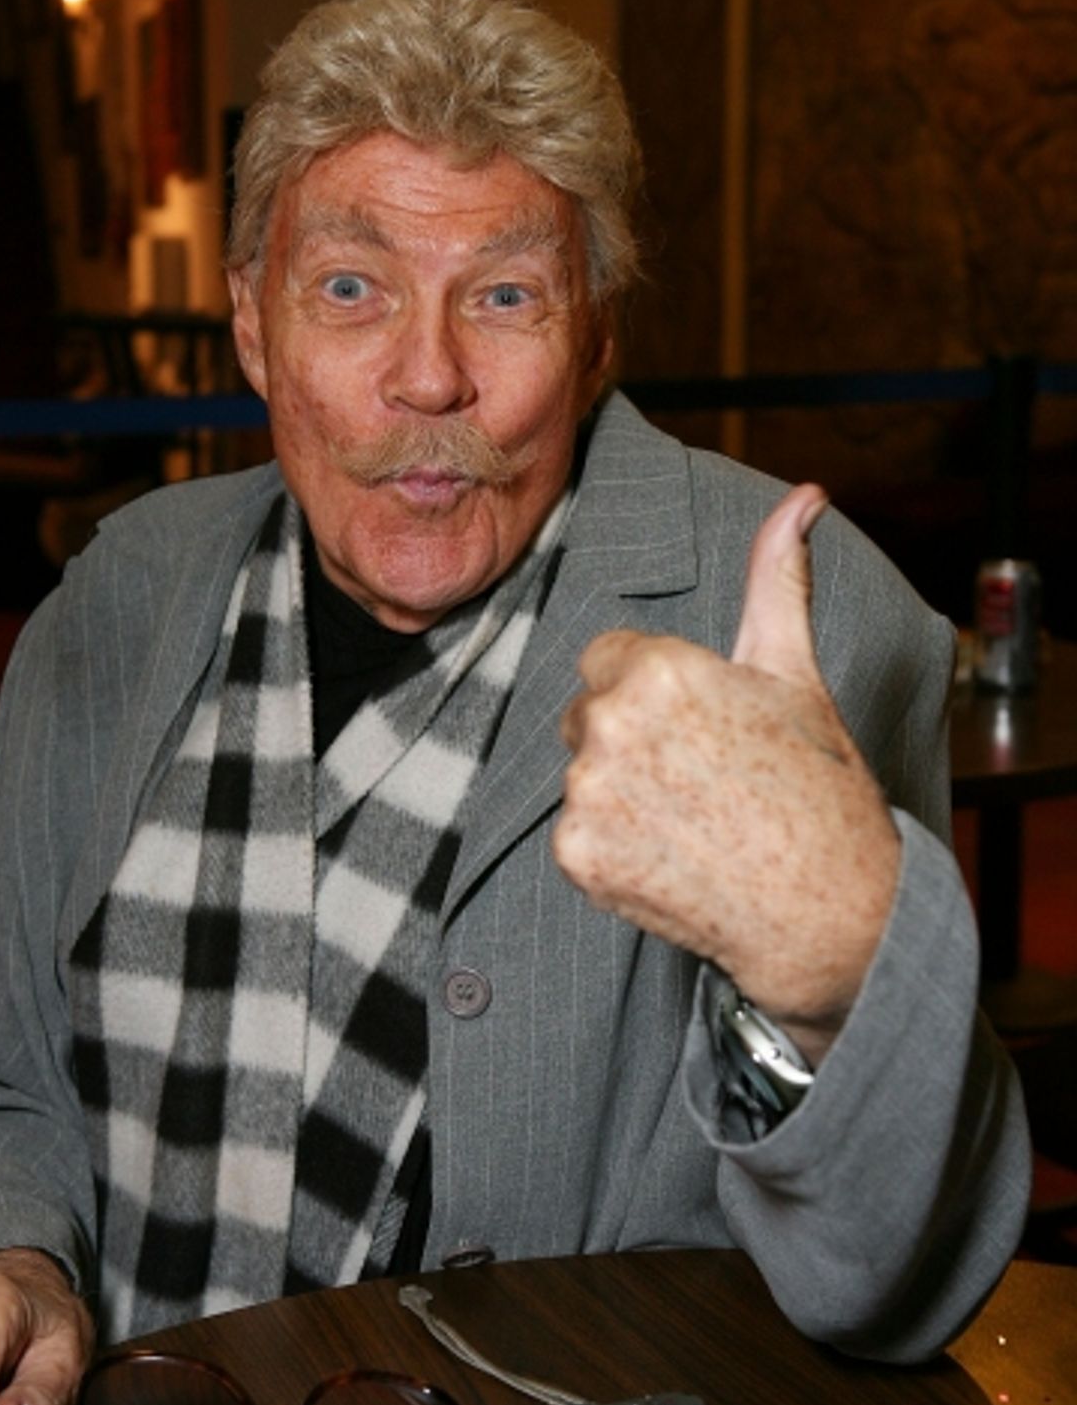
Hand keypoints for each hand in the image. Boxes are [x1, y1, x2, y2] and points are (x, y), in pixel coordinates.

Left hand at [553, 484, 900, 1060]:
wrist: (830, 910)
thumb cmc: (818, 784)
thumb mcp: (795, 671)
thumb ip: (777, 576)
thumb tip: (806, 493)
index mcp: (657, 669)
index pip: (606, 657)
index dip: (654, 690)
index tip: (701, 725)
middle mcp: (609, 724)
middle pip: (587, 711)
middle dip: (630, 735)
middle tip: (703, 774)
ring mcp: (587, 794)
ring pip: (580, 771)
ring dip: (620, 790)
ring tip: (692, 817)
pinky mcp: (577, 854)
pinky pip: (576, 830)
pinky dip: (612, 845)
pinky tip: (671, 855)